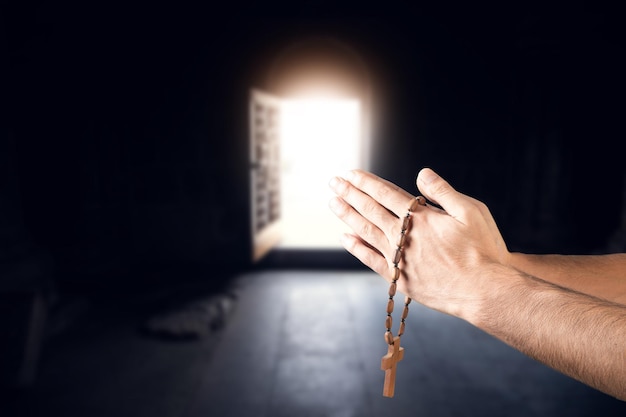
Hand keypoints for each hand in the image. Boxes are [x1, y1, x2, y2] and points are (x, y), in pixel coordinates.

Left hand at [329, 168, 511, 319]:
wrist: (483, 291)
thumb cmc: (482, 251)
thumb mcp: (471, 212)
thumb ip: (443, 192)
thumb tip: (421, 174)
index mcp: (419, 218)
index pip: (385, 194)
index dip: (366, 183)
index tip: (350, 174)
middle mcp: (403, 237)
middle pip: (370, 210)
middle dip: (350, 194)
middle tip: (334, 182)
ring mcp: (399, 258)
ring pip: (366, 232)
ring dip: (348, 216)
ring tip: (334, 203)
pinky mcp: (400, 279)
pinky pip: (371, 260)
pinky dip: (357, 249)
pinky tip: (346, 238)